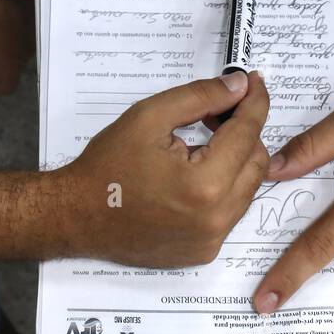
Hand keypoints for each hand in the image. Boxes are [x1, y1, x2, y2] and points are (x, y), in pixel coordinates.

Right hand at [57, 71, 269, 267]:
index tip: (253, 82)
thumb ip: (200, 97)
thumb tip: (240, 86)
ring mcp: (211, 240)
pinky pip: (230, 212)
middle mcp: (215, 219)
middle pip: (256, 162)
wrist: (76, 216)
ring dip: (235, 160)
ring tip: (201, 143)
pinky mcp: (203, 252)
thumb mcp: (150, 117)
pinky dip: (223, 188)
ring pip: (247, 188)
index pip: (247, 134)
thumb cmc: (107, 166)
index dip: (254, 102)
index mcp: (204, 184)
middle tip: (217, 113)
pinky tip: (193, 174)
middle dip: (245, 131)